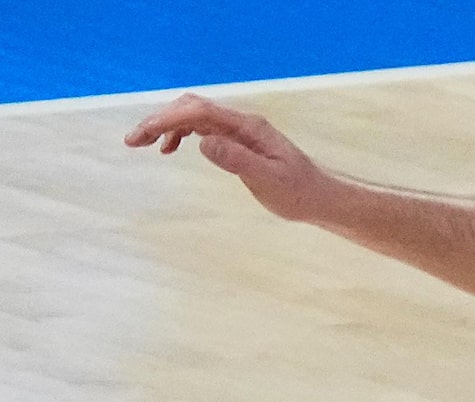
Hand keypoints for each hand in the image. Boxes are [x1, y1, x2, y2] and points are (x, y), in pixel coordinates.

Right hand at [125, 96, 336, 222]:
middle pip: (191, 108)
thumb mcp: (269, 180)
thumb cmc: (299, 193)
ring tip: (142, 144)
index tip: (143, 136)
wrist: (320, 199)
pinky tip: (169, 148)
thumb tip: (203, 142)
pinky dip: (181, 133)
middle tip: (133, 141)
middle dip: (159, 119)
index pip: (199, 112)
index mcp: (248, 127)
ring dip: (165, 125)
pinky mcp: (238, 142)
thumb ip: (237, 160)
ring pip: (193, 116)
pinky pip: (202, 128)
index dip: (167, 120)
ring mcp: (239, 131)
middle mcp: (242, 123)